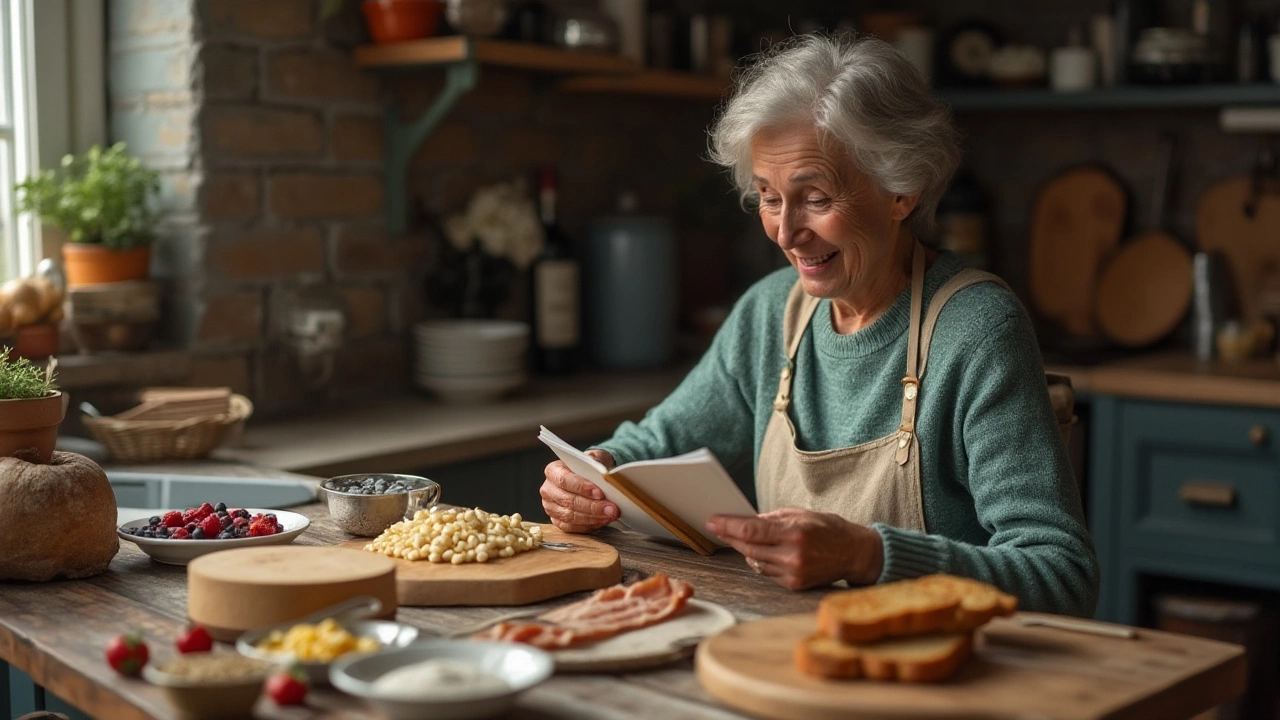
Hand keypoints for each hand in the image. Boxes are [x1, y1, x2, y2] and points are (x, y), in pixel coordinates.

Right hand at [539, 449, 619, 532]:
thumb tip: (603, 473)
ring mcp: (551, 507)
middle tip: (611, 508)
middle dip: (592, 506)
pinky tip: (602, 521)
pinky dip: (589, 525)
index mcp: (553, 470)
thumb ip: (597, 461)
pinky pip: (572, 527)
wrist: (591, 479)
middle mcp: (549, 490)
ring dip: (593, 517)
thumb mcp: (595, 457)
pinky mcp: (558, 521)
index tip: (599, 492)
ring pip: (570, 516)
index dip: (581, 487)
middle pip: (568, 500)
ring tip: (610, 515)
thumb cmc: (591, 468)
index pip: (564, 479)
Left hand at [705, 507, 883, 589]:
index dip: (728, 526)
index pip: (751, 530)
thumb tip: (750, 521)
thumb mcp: (803, 514)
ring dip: (745, 549)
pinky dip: (761, 561)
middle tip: (717, 527)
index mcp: (794, 533)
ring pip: (755, 561)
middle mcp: (792, 555)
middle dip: (730, 536)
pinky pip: (766, 572)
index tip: (712, 521)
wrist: (855, 554)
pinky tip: (763, 552)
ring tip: (741, 537)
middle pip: (748, 547)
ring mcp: (793, 573)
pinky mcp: (794, 585)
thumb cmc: (830, 529)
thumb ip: (774, 518)